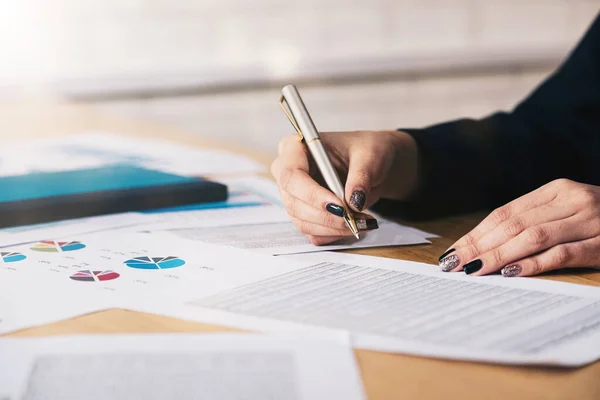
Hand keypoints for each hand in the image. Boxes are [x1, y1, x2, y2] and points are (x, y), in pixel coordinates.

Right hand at [271, 131, 418, 244]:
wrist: (371, 164)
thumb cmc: (365, 150)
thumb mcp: (370, 155)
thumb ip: (362, 175)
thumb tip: (354, 201)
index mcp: (295, 148)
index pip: (291, 175)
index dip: (312, 194)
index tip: (339, 206)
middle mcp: (288, 173)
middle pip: (294, 203)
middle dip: (326, 216)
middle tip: (355, 219)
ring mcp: (294, 197)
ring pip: (303, 222)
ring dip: (333, 228)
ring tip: (362, 222)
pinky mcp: (304, 214)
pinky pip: (313, 232)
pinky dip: (335, 233)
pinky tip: (354, 225)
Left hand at [439, 179, 599, 276]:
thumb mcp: (568, 208)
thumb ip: (535, 218)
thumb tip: (485, 243)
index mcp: (557, 190)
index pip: (504, 213)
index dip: (475, 233)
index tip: (452, 251)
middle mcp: (572, 200)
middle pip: (512, 224)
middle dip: (478, 246)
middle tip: (452, 265)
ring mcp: (591, 221)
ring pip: (532, 237)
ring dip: (497, 255)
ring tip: (472, 270)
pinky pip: (563, 254)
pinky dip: (534, 264)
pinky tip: (511, 273)